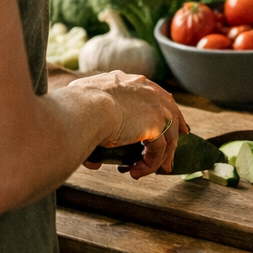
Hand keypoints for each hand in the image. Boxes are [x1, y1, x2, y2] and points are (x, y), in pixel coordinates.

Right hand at [67, 71, 186, 178]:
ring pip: (168, 133)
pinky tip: (139, 172)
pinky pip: (160, 150)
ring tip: (151, 170)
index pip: (150, 91)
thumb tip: (92, 161)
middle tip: (177, 142)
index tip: (163, 117)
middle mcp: (144, 88)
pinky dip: (151, 164)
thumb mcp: (82, 109)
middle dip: (177, 125)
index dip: (159, 105)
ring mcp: (153, 106)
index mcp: (126, 80)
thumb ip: (88, 126)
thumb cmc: (75, 106)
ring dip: (161, 154)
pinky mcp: (156, 125)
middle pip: (169, 107)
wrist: (86, 108)